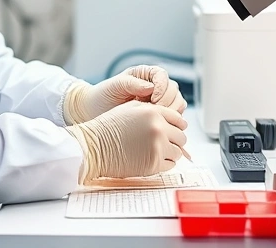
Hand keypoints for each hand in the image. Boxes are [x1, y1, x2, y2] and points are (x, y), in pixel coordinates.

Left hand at [63, 66, 187, 124]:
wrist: (94, 111)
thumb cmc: (103, 95)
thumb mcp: (115, 86)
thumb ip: (132, 83)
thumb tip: (151, 87)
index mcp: (146, 75)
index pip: (162, 76)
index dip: (162, 88)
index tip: (153, 100)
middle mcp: (155, 86)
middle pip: (173, 90)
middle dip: (167, 102)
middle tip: (155, 113)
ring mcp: (159, 101)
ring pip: (177, 104)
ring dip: (171, 113)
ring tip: (156, 121)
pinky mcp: (160, 116)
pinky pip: (173, 118)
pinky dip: (170, 123)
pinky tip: (158, 128)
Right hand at [66, 101, 187, 181]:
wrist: (94, 147)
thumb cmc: (108, 128)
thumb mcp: (131, 109)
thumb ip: (154, 111)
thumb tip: (175, 121)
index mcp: (154, 112)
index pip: (179, 119)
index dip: (176, 126)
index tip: (172, 131)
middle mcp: (158, 128)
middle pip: (181, 137)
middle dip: (174, 140)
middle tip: (163, 143)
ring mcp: (157, 147)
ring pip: (178, 152)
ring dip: (170, 153)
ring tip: (155, 152)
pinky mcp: (153, 164)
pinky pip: (170, 165)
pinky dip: (164, 163)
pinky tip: (151, 159)